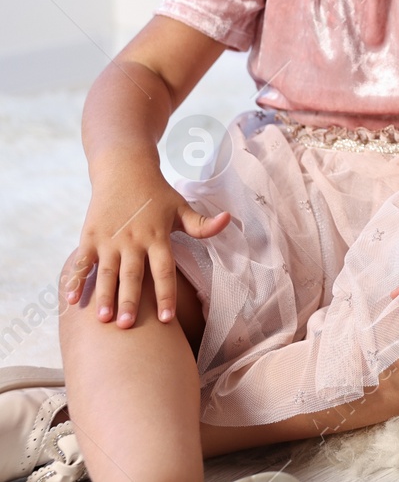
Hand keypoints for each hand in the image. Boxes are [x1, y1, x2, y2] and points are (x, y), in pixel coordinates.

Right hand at [67, 170, 229, 327]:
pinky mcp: (90, 235)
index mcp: (158, 236)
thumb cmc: (157, 194)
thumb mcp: (182, 207)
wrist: (124, 169)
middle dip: (130, 301)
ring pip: (107, 272)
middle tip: (127, 327)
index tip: (166, 320)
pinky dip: (76, 280)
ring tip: (103, 320)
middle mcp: (133, 240)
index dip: (166, 295)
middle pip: (133, 275)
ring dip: (104, 296)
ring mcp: (110, 239)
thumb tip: (230, 219)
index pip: (164, 270)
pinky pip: (82, 261)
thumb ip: (202, 224)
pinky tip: (72, 301)